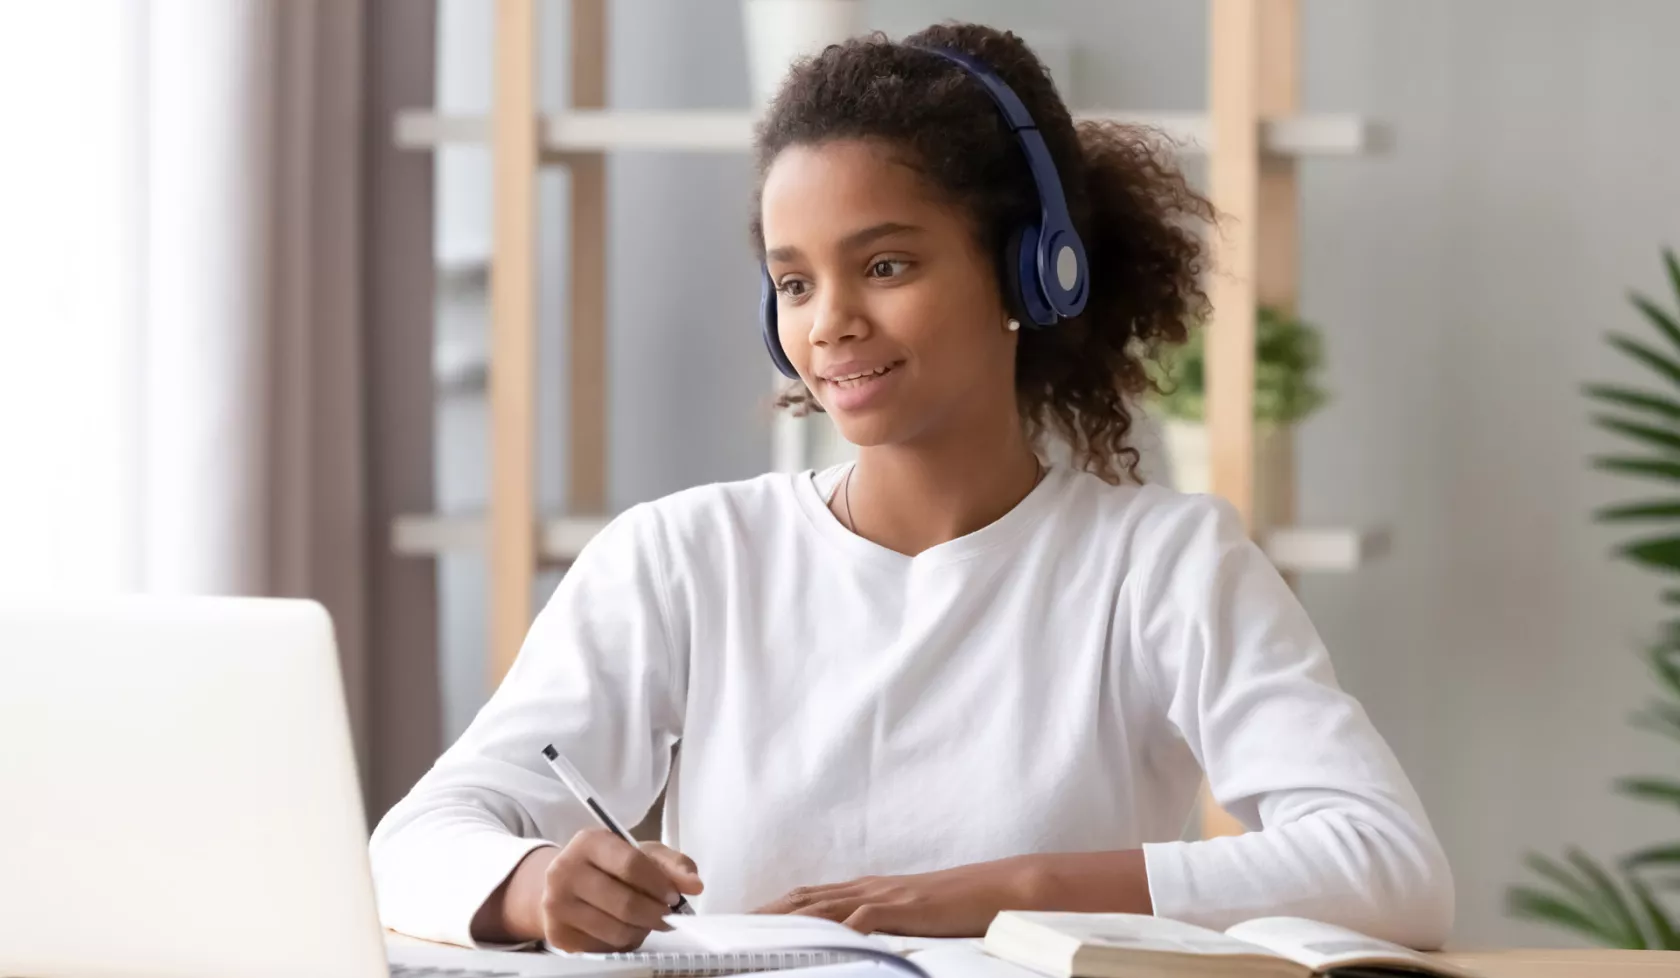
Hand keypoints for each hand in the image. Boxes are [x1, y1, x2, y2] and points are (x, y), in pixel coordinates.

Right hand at [479, 830, 702, 951]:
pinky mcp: (557, 935)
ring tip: (645, 922)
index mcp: (589, 842)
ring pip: (616, 931)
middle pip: (625, 903)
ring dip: (641, 931)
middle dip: (655, 914)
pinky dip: (622, 943)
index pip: (631, 865)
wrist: (563, 884)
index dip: (659, 885)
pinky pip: (604, 948)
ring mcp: (556, 905)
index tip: (675, 897)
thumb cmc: (609, 866)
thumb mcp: (641, 854)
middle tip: (668, 917)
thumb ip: (672, 865)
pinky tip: (622, 929)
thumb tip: (695, 885)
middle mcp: (565, 871)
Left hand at [753, 857, 1039, 936]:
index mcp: (866, 890)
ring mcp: (884, 897)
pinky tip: (819, 942)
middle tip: (730, 930)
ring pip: (824, 906)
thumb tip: (851, 938)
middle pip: (804, 899)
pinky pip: (863, 920)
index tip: (741, 921)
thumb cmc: (954, 906)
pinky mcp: (903, 909)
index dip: (773, 908)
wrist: (995, 888)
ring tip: (755, 935)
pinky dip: (838, 930)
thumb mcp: (907, 915)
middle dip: (765, 914)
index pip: (808, 897)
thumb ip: (877, 924)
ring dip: (787, 920)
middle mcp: (867, 888)